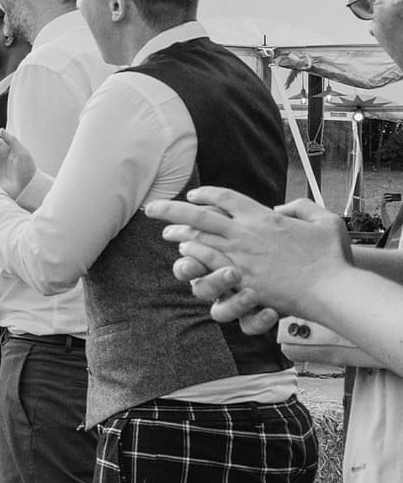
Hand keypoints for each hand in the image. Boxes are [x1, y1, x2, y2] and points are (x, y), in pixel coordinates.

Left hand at [148, 188, 346, 321]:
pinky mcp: (241, 279)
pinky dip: (194, 254)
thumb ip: (300, 208)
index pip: (227, 198)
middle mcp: (246, 233)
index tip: (193, 194)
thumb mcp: (324, 220)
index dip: (207, 194)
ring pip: (199, 238)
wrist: (331, 288)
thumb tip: (280, 207)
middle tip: (150, 207)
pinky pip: (209, 262)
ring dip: (179, 233)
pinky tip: (184, 253)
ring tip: (166, 231)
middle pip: (200, 215)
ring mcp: (240, 256)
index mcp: (264, 217)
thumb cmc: (331, 255)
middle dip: (171, 209)